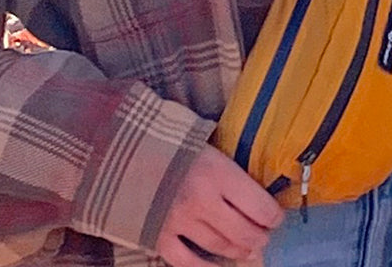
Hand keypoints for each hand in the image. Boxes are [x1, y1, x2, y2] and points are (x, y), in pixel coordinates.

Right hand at [155, 145, 283, 266]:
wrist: (116, 147)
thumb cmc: (164, 137)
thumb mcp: (201, 141)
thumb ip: (223, 164)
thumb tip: (248, 180)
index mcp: (217, 171)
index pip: (260, 206)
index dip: (273, 215)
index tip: (276, 216)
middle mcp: (203, 201)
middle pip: (244, 233)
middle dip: (260, 237)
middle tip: (264, 235)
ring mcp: (180, 222)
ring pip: (221, 248)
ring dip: (239, 251)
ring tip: (246, 248)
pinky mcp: (158, 237)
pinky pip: (187, 262)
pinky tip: (215, 264)